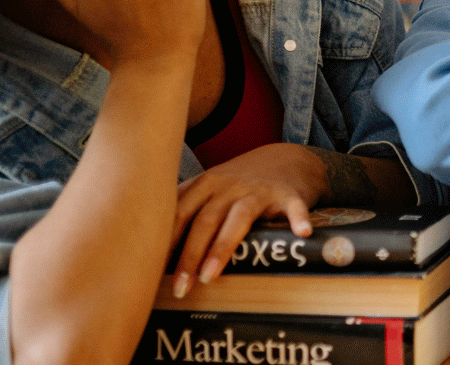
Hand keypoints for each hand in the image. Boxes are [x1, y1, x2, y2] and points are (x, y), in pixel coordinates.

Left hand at [168, 143, 327, 296]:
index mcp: (205, 185)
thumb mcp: (207, 188)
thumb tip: (147, 244)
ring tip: (210, 276)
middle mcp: (229, 185)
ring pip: (238, 218)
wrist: (285, 160)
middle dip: (189, 256)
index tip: (152, 273)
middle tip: (180, 288)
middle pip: (204, 220)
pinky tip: (302, 233)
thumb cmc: (239, 184)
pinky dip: (298, 219)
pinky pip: (293, 207)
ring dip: (222, 247)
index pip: (179, 215)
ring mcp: (259, 190)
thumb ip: (182, 207)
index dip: (165, 244)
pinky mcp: (288, 195)